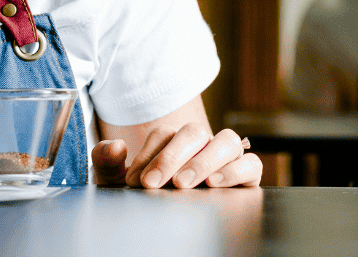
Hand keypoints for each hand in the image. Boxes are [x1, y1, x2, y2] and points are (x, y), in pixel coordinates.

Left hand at [92, 125, 261, 188]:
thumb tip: (115, 145)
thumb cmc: (145, 196)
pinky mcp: (246, 175)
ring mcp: (225, 157)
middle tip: (154, 183)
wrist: (164, 226)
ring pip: (227, 141)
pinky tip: (215, 184)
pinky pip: (251, 164)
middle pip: (194, 132)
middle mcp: (201, 143)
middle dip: (172, 157)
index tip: (136, 181)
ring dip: (204, 160)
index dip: (149, 155)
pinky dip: (236, 170)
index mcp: (172, 140)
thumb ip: (106, 161)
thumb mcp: (118, 182)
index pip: (164, 134)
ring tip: (184, 183)